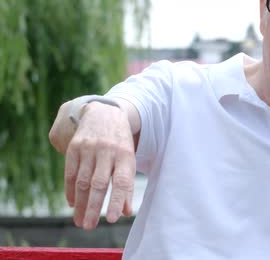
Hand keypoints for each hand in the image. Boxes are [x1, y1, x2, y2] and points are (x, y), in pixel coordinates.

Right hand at [49, 101, 135, 229]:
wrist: (104, 113)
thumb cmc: (120, 143)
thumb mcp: (129, 159)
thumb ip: (127, 185)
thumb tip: (126, 212)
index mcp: (126, 155)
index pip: (122, 181)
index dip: (118, 200)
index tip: (114, 218)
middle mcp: (108, 151)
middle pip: (99, 183)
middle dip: (94, 207)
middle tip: (89, 226)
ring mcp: (90, 148)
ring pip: (83, 180)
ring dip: (80, 203)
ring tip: (80, 221)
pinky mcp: (75, 147)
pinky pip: (70, 172)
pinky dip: (71, 190)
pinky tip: (73, 203)